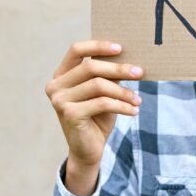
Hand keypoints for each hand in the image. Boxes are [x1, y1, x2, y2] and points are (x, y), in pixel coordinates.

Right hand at [45, 40, 143, 195]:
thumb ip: (108, 75)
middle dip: (119, 69)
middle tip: (140, 73)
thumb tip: (130, 60)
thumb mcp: (104, 92)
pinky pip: (102, 103)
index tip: (120, 48)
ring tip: (138, 100)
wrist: (88, 150)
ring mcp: (59, 100)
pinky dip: (122, 105)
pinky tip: (134, 111)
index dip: (98, 46)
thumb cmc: (97, 117)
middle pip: (90, 67)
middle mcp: (56, 85)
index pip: (76, 50)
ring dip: (123, 91)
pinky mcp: (69, 114)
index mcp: (61, 74)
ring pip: (98, 85)